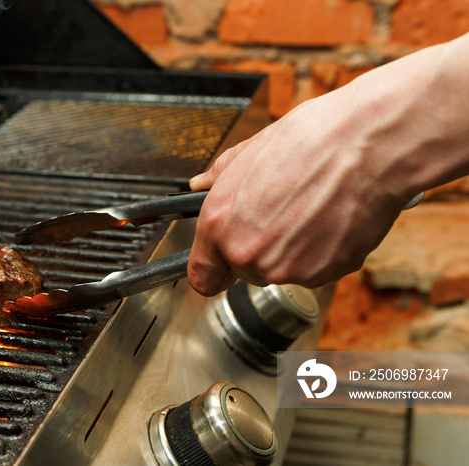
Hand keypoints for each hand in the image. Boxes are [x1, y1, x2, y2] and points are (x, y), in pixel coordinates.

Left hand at [187, 85, 407, 295]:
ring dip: (291, 249)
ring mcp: (287, 269)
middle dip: (258, 247)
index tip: (219, 265)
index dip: (212, 269)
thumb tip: (202, 183)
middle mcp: (248, 254)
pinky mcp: (324, 275)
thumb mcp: (249, 150)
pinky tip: (329, 217)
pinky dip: (321, 251)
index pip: (201, 276)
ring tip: (310, 208)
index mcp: (219, 225)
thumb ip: (218, 176)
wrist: (369, 145)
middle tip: (280, 212)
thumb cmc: (312, 140)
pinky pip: (314, 270)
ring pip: (280, 270)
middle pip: (245, 270)